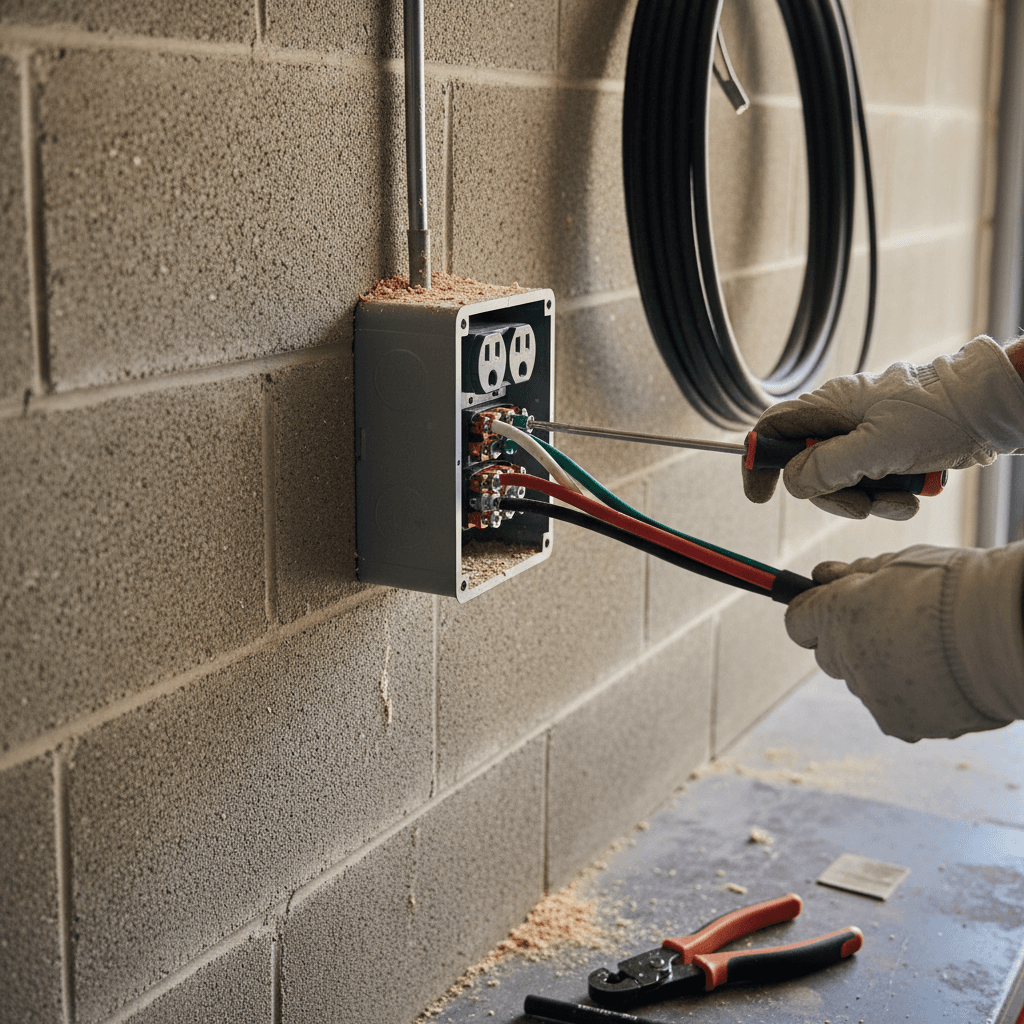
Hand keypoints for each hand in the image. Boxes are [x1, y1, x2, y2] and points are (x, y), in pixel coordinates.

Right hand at [742, 337, 1023, 519]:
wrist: (990, 410)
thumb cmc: (938, 416)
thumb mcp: (876, 447)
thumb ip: (826, 467)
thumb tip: (793, 482)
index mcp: (830, 405)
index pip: (773, 429)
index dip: (759, 462)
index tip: (760, 495)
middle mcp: (841, 420)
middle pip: (807, 468)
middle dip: (833, 495)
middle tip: (861, 504)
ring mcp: (864, 436)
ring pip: (841, 482)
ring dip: (867, 500)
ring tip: (899, 498)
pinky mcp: (887, 451)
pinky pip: (870, 485)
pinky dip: (888, 497)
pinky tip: (911, 494)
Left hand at [785, 544, 1023, 740]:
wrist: (1006, 631)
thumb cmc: (954, 587)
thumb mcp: (898, 564)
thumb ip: (852, 574)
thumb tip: (820, 575)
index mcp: (836, 615)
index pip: (797, 621)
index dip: (814, 612)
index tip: (828, 607)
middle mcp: (844, 657)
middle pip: (828, 653)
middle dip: (849, 641)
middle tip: (893, 627)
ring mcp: (869, 694)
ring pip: (862, 682)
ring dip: (882, 670)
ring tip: (929, 651)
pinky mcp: (898, 723)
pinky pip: (892, 708)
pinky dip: (910, 697)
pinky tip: (940, 677)